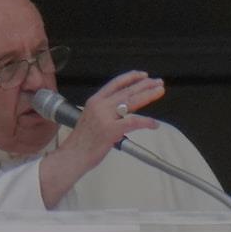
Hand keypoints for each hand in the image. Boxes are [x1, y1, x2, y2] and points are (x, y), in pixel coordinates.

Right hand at [38, 70, 165, 206]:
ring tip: (159, 91)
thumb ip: (106, 113)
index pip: (115, 83)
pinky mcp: (111, 130)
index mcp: (95, 101)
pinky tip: (154, 124)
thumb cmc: (81, 142)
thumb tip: (122, 112)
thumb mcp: (91, 119)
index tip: (143, 75)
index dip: (131, 77)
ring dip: (148, 95)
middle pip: (127, 90)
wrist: (71, 156)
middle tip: (158, 82)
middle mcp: (100, 105)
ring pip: (131, 101)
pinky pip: (133, 122)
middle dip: (145, 84)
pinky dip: (146, 122)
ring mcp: (105, 117)